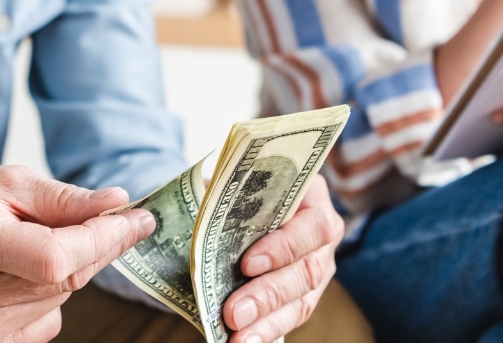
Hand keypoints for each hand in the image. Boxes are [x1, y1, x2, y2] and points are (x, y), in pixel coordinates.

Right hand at [0, 166, 154, 342]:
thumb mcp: (1, 182)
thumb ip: (62, 199)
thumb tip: (118, 205)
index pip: (55, 258)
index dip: (104, 239)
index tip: (138, 218)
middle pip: (65, 278)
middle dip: (94, 244)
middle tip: (97, 216)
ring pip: (62, 299)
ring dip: (67, 268)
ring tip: (24, 242)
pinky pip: (47, 322)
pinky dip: (47, 295)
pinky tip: (13, 274)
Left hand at [222, 180, 342, 342]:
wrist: (245, 192)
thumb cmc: (240, 181)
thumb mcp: (233, 175)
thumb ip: (219, 192)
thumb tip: (181, 211)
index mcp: (311, 194)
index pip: (311, 226)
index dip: (282, 248)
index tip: (247, 264)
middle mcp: (321, 231)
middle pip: (306, 270)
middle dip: (268, 295)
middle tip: (233, 314)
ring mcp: (317, 262)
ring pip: (302, 300)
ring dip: (268, 323)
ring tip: (239, 340)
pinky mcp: (306, 289)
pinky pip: (292, 314)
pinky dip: (269, 330)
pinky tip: (248, 341)